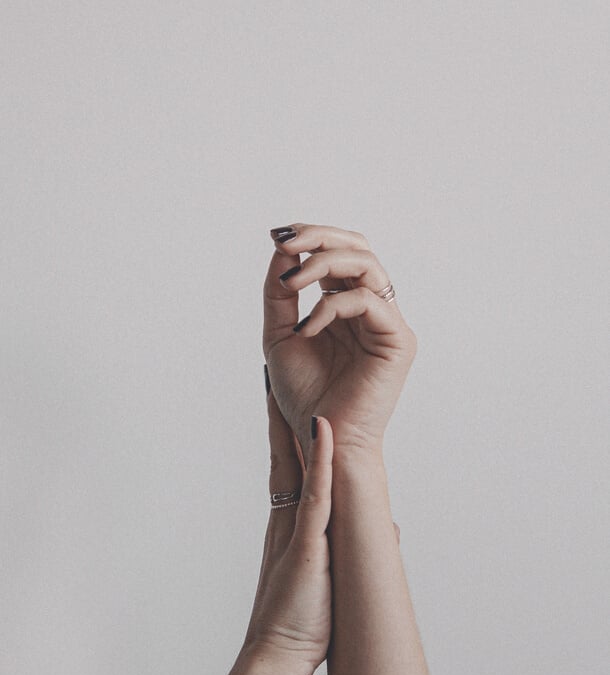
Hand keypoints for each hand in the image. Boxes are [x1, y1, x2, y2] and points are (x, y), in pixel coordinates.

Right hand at [243, 383, 333, 674]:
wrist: (278, 654)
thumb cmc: (301, 621)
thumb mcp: (324, 576)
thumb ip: (345, 547)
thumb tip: (386, 530)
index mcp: (291, 522)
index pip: (288, 467)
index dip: (285, 433)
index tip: (282, 400)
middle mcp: (288, 516)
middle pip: (282, 454)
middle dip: (276, 414)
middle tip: (268, 375)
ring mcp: (295, 526)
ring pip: (293, 464)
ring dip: (290, 424)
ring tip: (279, 384)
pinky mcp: (307, 541)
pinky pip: (314, 493)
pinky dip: (319, 460)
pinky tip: (322, 430)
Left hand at [262, 222, 417, 460]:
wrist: (321, 438)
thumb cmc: (305, 395)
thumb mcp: (280, 333)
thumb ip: (280, 293)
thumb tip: (282, 248)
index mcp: (346, 305)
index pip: (340, 251)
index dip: (312, 236)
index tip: (277, 236)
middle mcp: (372, 308)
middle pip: (359, 247)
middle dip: (319, 237)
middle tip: (286, 243)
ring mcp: (388, 322)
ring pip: (367, 265)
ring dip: (323, 264)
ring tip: (292, 283)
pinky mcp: (397, 340)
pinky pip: (368, 301)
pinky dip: (331, 308)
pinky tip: (308, 329)